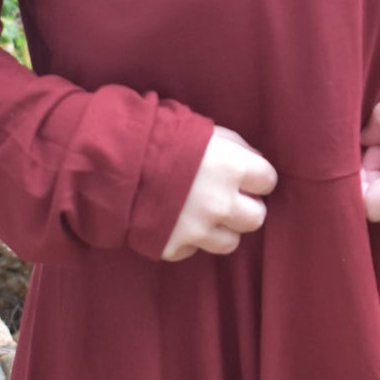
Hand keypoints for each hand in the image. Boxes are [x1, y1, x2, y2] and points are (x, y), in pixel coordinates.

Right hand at [162, 124, 277, 260]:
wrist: (111, 161)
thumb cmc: (158, 136)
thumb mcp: (203, 130)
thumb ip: (234, 147)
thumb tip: (254, 162)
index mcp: (232, 167)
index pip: (268, 181)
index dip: (255, 178)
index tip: (243, 176)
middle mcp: (221, 203)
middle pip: (256, 218)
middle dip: (244, 208)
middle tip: (226, 198)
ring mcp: (198, 229)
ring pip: (230, 242)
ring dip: (220, 229)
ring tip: (200, 213)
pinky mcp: (174, 247)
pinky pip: (193, 249)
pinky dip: (187, 238)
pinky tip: (174, 220)